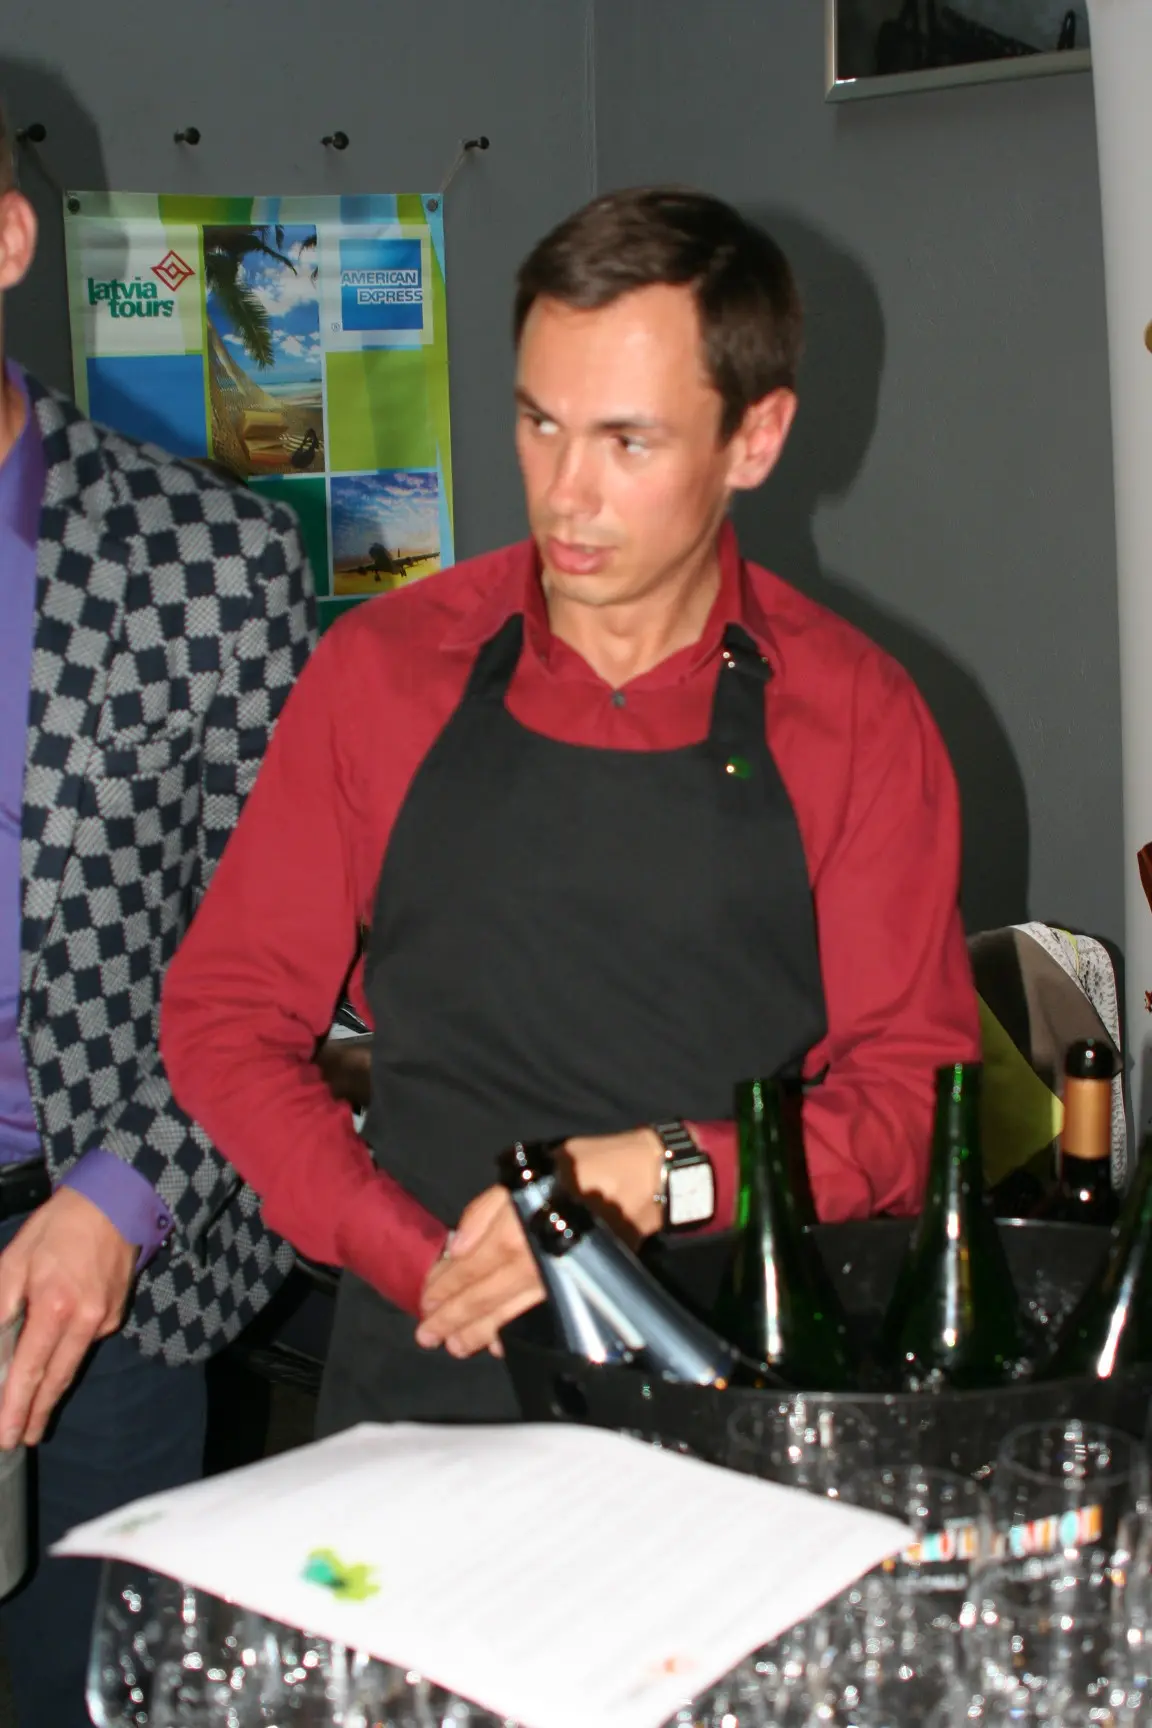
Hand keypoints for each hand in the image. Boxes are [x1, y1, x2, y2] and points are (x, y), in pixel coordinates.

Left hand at [0, 1189, 136, 1447]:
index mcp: (56, 1307)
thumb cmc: (57, 1227)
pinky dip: (67, 1358)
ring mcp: (104, 1320)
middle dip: (36, 1414)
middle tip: (20, 1441)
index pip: (31, 1369)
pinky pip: (85, 1343)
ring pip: (72, 1364)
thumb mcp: (13, 1261)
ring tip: (34, 1418)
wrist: (117, 1202)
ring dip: (52, 1393)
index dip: (16, 1406)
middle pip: (57, 1379)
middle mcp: (85, 1321)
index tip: (7, 1436)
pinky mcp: (114, 1314)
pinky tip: (54, 1364)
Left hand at [414, 1128, 665, 1358]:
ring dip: (478, 1331)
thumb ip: (486, 1210)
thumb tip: (456, 1247)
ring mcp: (554, 1279)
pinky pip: (538, 1317)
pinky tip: (500, 1345)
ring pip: (507, 1312)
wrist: (644, 1179)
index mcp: (514, 1230)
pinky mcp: (576, 1286)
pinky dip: (516, 1333)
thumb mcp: (526, 1174)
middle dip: (452, 1318)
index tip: (424, 1301)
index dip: (444, 1286)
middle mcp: (531, 1261)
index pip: (469, 1267)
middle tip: (428, 1336)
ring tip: (456, 1346)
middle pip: (483, 1296)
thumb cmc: (582, 1167)